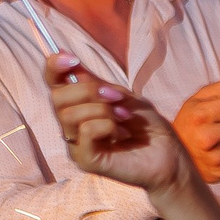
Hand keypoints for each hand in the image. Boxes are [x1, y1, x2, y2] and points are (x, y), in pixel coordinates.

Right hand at [51, 54, 192, 192]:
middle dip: (88, 90)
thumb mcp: (122, 95)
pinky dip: (107, 125)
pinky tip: (122, 133)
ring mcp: (76, 144)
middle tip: (116, 97)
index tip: (72, 58)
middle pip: (57, 98)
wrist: (167, 152)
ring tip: (124, 117)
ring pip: (70, 116)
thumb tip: (65, 58)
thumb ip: (93, 81)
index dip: (54, 67)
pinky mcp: (86, 160)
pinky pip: (86, 132)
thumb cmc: (145, 124)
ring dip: (102, 110)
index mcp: (78, 105)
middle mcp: (71, 125)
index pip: (53, 83)